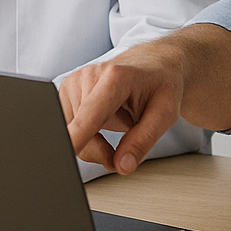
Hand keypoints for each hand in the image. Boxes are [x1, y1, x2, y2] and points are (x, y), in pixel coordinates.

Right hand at [59, 42, 185, 175]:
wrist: (153, 63)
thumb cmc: (161, 83)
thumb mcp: (165, 114)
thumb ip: (143, 141)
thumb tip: (122, 166)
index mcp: (115, 77)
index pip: (90, 114)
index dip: (76, 136)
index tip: (64, 152)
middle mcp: (88, 76)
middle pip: (81, 134)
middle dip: (101, 151)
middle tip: (127, 148)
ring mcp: (73, 82)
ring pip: (72, 136)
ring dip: (94, 142)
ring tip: (119, 122)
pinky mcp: (66, 91)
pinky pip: (70, 128)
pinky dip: (86, 134)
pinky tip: (104, 120)